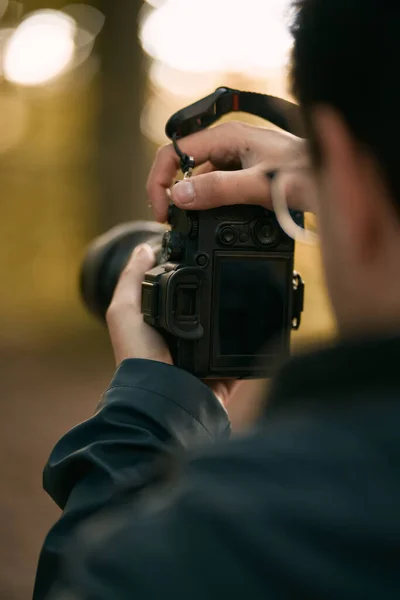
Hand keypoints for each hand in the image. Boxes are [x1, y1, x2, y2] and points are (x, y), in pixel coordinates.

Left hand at [106, 244, 239, 406]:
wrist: (161, 397)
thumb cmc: (137, 357)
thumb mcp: (124, 311)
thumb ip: (132, 279)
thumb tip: (145, 249)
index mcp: (164, 328)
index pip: (181, 297)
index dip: (190, 279)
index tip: (204, 257)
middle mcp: (185, 345)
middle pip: (207, 314)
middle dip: (219, 297)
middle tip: (234, 274)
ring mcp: (205, 363)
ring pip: (227, 336)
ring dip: (237, 321)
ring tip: (250, 296)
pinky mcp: (224, 377)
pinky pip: (243, 360)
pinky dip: (251, 348)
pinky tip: (260, 329)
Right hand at [147, 121, 309, 222]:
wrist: (333, 178)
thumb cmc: (306, 173)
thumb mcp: (259, 185)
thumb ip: (219, 189)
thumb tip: (179, 195)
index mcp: (227, 136)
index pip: (174, 152)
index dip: (160, 180)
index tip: (163, 209)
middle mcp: (228, 143)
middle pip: (182, 165)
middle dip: (171, 191)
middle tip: (171, 221)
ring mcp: (235, 158)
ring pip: (199, 178)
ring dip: (190, 199)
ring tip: (187, 224)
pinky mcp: (243, 173)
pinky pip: (215, 186)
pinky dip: (207, 202)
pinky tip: (209, 219)